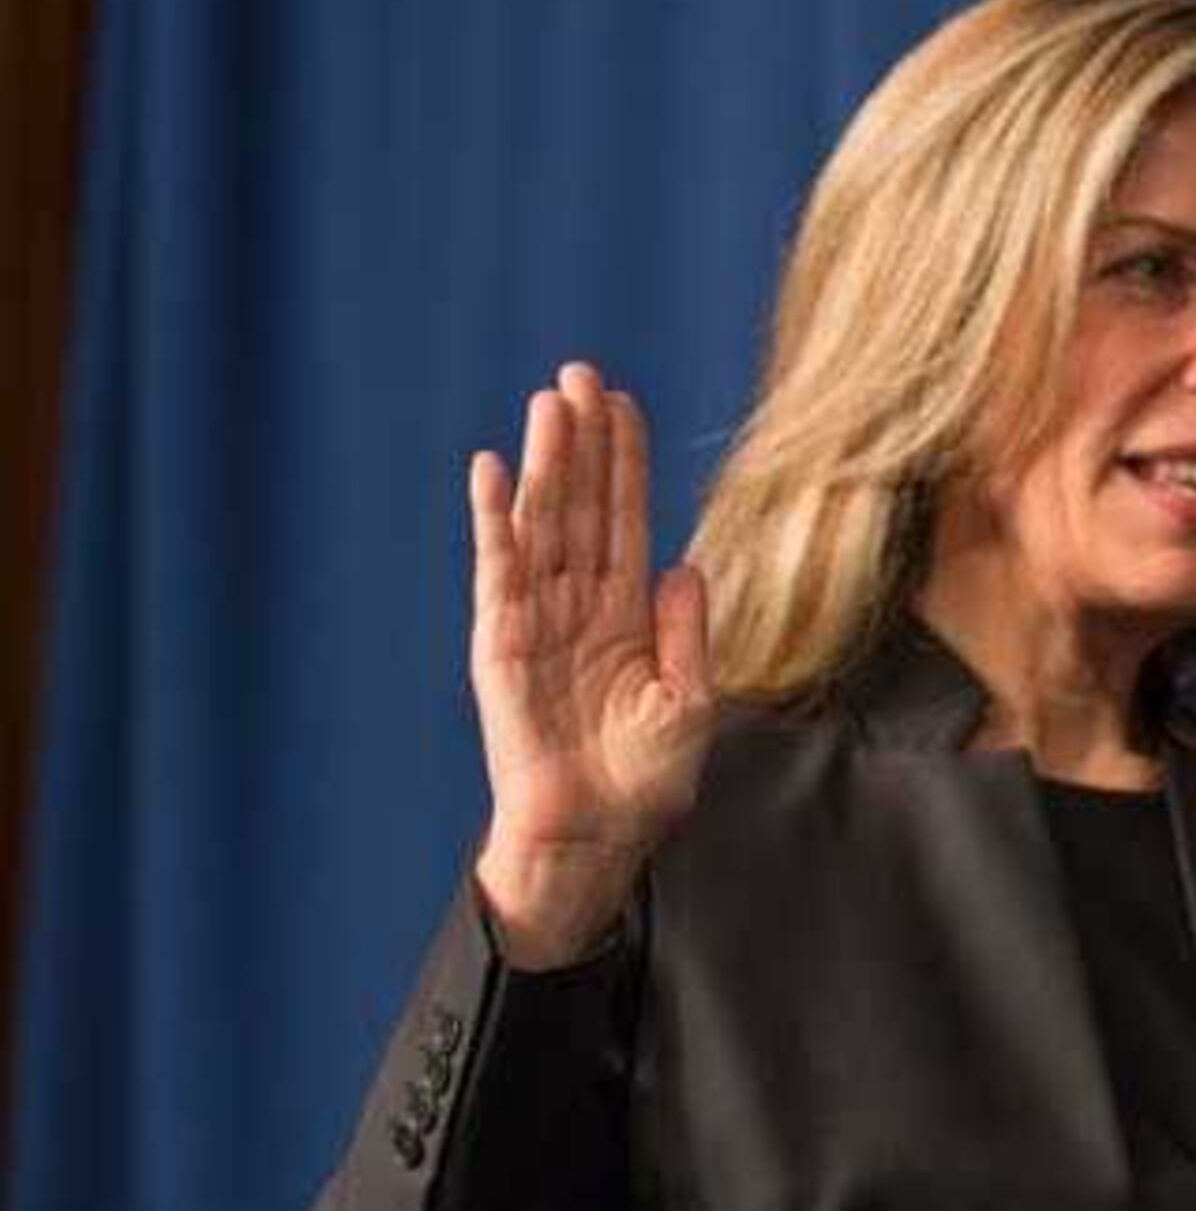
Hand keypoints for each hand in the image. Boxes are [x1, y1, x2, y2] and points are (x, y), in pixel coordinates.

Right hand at [467, 362, 713, 966]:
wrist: (598, 837)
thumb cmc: (644, 781)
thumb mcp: (690, 701)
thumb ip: (685, 631)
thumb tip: (683, 563)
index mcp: (624, 615)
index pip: (624, 520)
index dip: (625, 463)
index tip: (625, 403)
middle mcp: (577, 607)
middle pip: (580, 505)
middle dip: (582, 441)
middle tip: (581, 373)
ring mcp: (536, 621)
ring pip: (542, 524)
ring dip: (544, 463)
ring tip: (549, 402)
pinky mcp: (502, 645)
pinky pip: (498, 573)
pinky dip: (494, 522)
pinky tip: (490, 472)